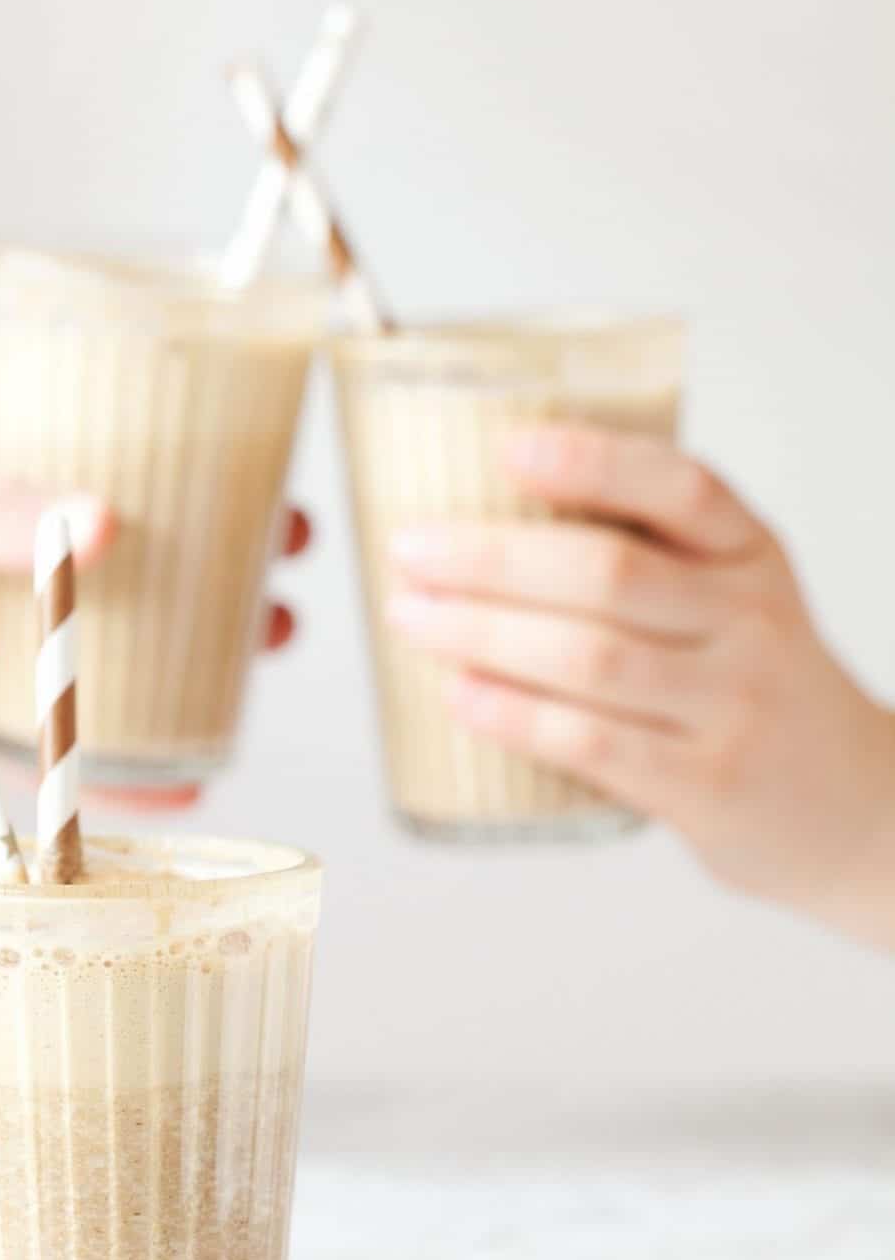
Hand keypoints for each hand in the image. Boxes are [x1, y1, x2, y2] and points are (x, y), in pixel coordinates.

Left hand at [0, 409, 310, 810]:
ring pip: (99, 658)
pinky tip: (171, 787)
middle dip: (212, 583)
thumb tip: (104, 521)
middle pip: (126, 569)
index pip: (104, 462)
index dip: (193, 479)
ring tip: (252, 678)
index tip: (271, 496)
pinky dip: (106, 771)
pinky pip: (40, 751)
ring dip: (181, 672)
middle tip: (285, 602)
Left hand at [388, 424, 894, 949]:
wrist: (856, 810)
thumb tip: (481, 520)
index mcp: (753, 556)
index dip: (594, 462)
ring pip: (590, 658)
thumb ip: (647, 558)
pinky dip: (514, 715)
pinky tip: (458, 695)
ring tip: (410, 616)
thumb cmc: (755, 689)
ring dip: (482, 633)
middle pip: (610, 573)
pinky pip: (592, 743)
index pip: (684, 489)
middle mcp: (751, 623)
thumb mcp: (734, 602)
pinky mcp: (703, 786)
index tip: (508, 449)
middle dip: (492, 558)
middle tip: (409, 549)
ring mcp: (730, 708)